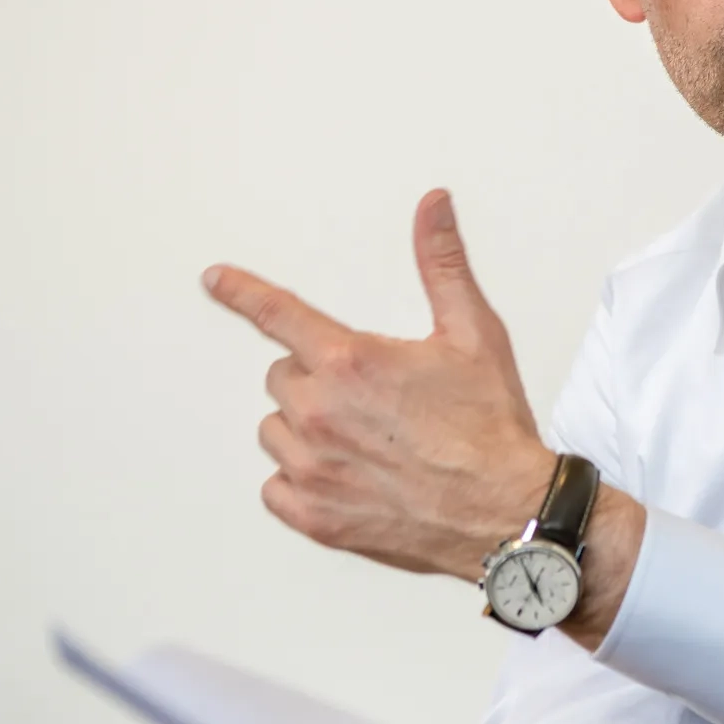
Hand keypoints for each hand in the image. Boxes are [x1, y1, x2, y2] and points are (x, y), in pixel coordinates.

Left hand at [205, 190, 554, 581]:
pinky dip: (303, 481)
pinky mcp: (314, 515)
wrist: (506, 510)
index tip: (217, 280)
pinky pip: (276, 487)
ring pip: (276, 430)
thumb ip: (442, 264)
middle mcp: (320, 412)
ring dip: (307, 429)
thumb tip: (432, 207)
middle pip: (282, 377)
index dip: (244, 292)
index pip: (279, 315)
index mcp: (351, 362)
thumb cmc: (490, 427)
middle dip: (318, 379)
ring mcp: (312, 468)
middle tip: (372, 398)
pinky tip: (348, 476)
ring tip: (366, 439)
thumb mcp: (475, 333)